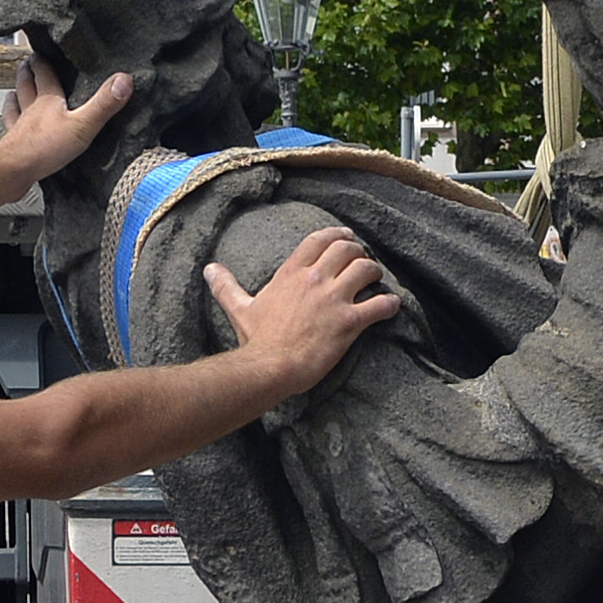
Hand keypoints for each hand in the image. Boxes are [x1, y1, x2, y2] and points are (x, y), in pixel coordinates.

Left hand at [2, 55, 135, 184]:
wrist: (14, 171)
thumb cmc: (44, 148)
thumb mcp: (83, 125)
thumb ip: (103, 104)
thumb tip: (123, 81)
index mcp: (46, 100)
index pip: (43, 73)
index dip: (42, 61)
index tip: (40, 52)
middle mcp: (30, 109)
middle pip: (26, 85)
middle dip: (27, 74)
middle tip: (26, 65)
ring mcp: (18, 127)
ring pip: (15, 104)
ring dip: (15, 95)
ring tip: (13, 91)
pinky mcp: (12, 146)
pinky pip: (10, 129)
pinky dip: (10, 123)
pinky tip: (10, 126)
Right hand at [202, 227, 401, 397]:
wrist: (269, 367)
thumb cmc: (256, 341)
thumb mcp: (240, 309)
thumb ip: (227, 286)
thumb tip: (209, 270)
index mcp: (291, 273)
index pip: (318, 240)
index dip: (337, 234)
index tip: (347, 237)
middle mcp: (314, 279)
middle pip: (347, 249)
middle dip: (359, 252)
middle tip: (363, 262)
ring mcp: (334, 299)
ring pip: (366, 269)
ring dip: (375, 273)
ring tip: (377, 282)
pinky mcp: (349, 322)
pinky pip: (379, 305)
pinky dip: (390, 304)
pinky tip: (392, 306)